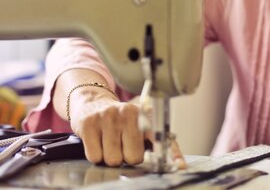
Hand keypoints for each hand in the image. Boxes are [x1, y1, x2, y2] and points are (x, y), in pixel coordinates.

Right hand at [70, 96, 185, 167]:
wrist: (93, 103)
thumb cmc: (119, 121)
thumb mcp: (138, 126)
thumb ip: (154, 141)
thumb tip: (175, 163)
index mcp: (144, 115)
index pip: (160, 136)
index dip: (172, 152)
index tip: (180, 165)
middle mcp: (128, 112)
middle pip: (133, 157)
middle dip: (127, 157)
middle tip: (122, 146)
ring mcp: (108, 116)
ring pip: (113, 159)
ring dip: (110, 156)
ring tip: (109, 142)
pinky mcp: (89, 123)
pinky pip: (95, 156)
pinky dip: (95, 155)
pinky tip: (97, 141)